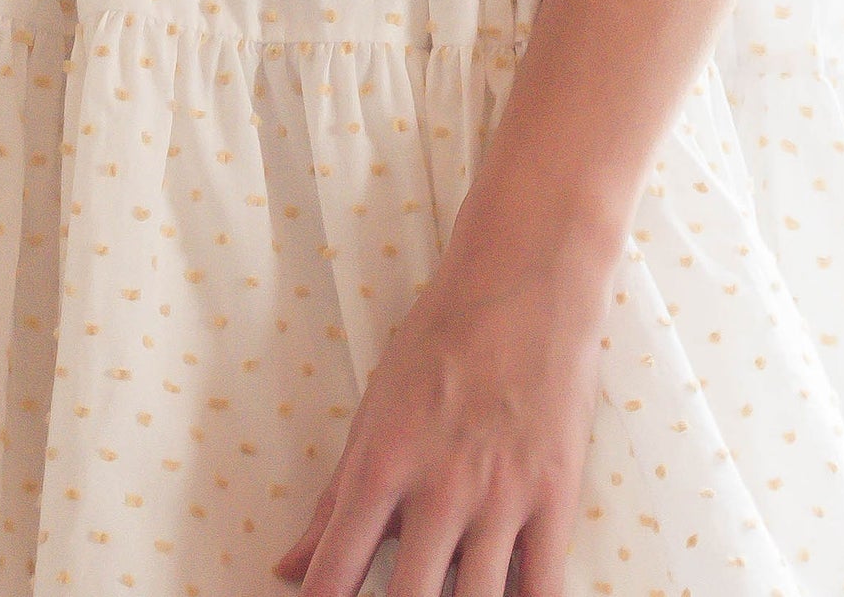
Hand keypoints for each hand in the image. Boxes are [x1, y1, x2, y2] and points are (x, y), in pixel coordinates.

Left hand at [273, 225, 605, 596]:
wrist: (525, 278)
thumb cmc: (442, 336)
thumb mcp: (375, 408)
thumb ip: (334, 498)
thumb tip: (288, 570)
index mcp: (383, 464)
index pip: (337, 571)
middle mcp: (439, 489)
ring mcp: (501, 497)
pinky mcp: (556, 497)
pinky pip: (542, 589)